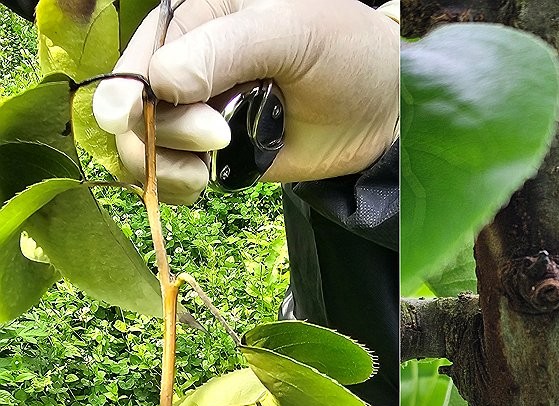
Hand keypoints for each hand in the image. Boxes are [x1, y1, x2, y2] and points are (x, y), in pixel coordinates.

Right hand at [93, 0, 400, 204]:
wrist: (387, 105)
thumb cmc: (344, 49)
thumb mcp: (287, 32)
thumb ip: (224, 51)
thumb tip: (161, 82)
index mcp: (192, 21)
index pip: (135, 57)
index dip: (131, 92)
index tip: (144, 114)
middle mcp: (186, 66)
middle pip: (127, 109)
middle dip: (158, 132)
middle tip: (217, 137)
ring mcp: (200, 113)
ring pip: (143, 147)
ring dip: (163, 167)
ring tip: (205, 173)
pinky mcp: (221, 154)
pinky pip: (173, 175)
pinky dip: (175, 187)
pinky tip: (201, 184)